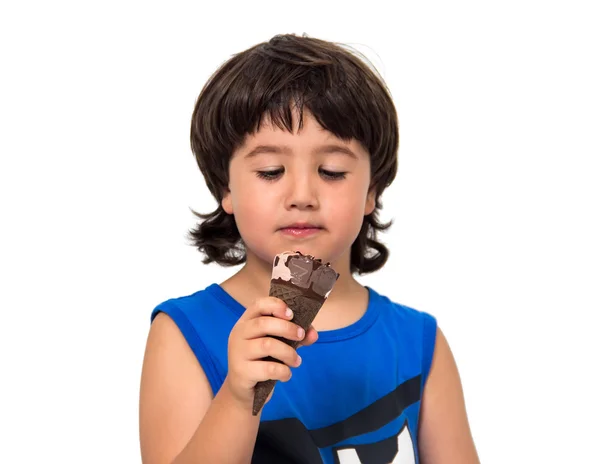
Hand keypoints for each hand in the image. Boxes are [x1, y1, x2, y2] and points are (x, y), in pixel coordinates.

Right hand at [223, 296, 318, 410]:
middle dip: (287, 328)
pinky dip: (283, 372)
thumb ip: (295, 336)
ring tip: (296, 361)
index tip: (291, 314)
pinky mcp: (241, 372)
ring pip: (267, 345)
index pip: (258, 304)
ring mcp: (238, 353)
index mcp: (246, 322)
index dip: (276, 305)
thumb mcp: (278, 344)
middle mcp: (239, 334)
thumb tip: (313, 334)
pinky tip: (286, 375)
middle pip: (263, 323)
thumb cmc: (261, 360)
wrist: (243, 389)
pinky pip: (268, 369)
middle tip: (300, 336)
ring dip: (289, 353)